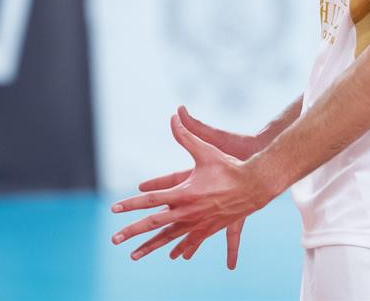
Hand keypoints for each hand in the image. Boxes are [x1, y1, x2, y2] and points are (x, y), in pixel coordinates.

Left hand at [111, 113, 278, 265]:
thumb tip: (175, 115)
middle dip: (132, 232)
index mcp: (184, 193)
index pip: (151, 199)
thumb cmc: (229, 166)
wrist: (255, 186)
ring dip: (150, 246)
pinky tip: (173, 256)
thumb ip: (187, 134)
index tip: (114, 209)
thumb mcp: (206, 149)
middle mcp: (188, 211)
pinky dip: (180, 247)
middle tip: (114, 240)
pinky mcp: (209, 228)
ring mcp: (198, 223)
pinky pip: (190, 241)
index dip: (131, 204)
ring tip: (134, 256)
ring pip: (169, 238)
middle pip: (154, 224)